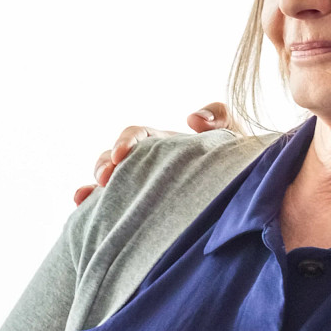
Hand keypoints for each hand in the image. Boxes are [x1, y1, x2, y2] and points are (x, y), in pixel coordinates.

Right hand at [72, 103, 231, 204]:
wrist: (247, 193)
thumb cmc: (236, 161)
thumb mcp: (233, 132)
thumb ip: (219, 116)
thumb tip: (192, 118)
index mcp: (164, 143)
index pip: (137, 136)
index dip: (125, 142)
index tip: (121, 155)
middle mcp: (148, 164)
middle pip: (113, 159)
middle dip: (103, 165)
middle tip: (105, 179)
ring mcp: (142, 188)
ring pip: (109, 185)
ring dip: (93, 188)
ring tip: (85, 198)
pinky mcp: (140, 212)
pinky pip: (113, 210)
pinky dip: (94, 210)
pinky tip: (83, 214)